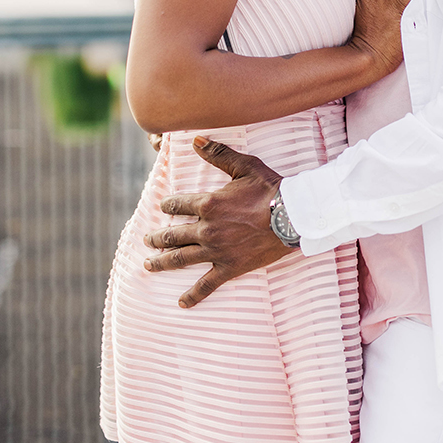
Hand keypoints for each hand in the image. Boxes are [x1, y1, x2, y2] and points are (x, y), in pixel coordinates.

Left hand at [141, 136, 292, 307]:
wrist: (294, 217)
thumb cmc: (271, 189)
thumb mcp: (245, 166)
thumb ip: (218, 155)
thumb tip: (196, 140)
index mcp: (208, 204)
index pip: (177, 204)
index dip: (168, 205)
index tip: (162, 206)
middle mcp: (206, 229)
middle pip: (172, 235)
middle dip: (157, 238)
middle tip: (148, 241)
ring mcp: (216, 251)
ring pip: (180, 259)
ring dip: (162, 262)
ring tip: (149, 265)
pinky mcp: (229, 267)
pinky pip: (207, 284)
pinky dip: (194, 295)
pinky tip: (182, 303)